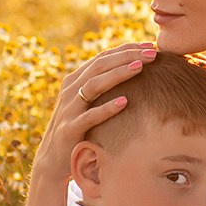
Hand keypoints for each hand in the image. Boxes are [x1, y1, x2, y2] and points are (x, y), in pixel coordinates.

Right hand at [33, 42, 156, 181]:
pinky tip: (125, 102)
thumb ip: (102, 87)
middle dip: (127, 56)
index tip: (151, 46)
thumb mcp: (87, 103)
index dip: (127, 49)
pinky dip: (107, 108)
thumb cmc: (79, 129)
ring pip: (94, 84)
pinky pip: (90, 116)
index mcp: (75, 80)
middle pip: (100, 65)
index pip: (103, 57)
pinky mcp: (70, 129)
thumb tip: (132, 69)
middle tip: (153, 53)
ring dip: (118, 74)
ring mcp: (69, 109)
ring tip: (140, 67)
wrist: (53, 160)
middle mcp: (70, 90)